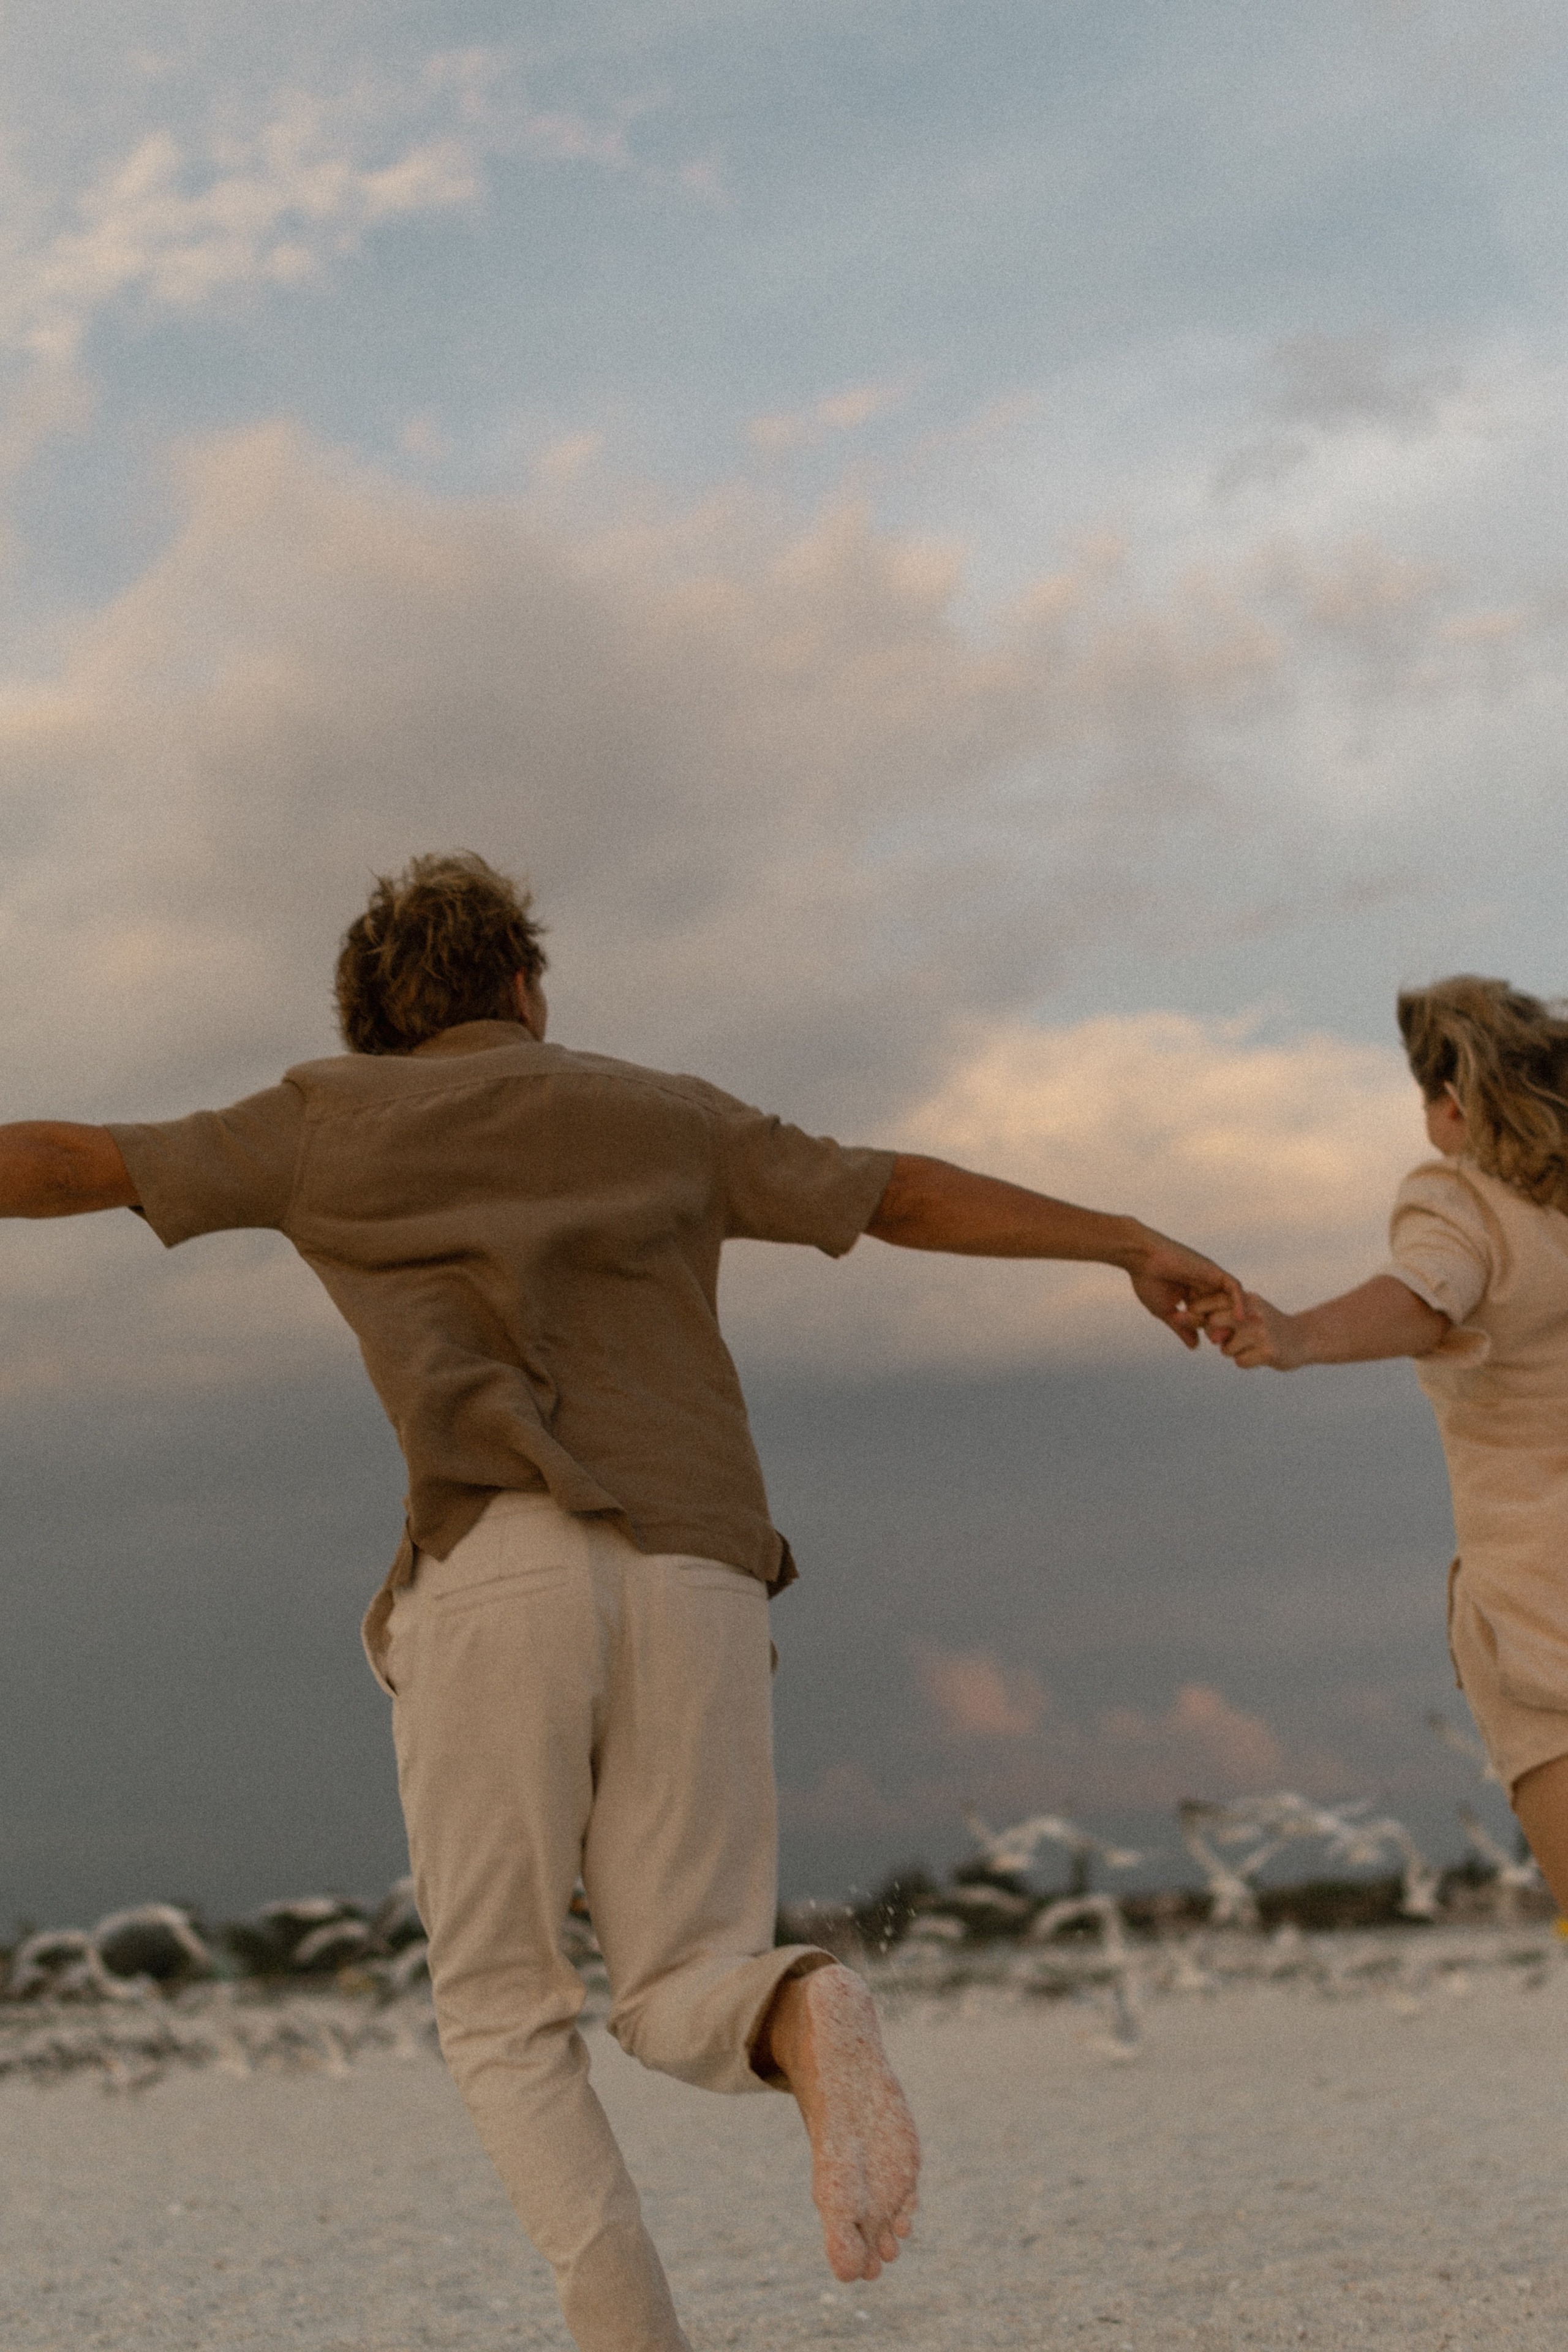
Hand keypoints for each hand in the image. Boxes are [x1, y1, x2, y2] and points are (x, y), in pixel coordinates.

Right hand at [1125, 1233, 1243, 1351]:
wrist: (1142, 1258)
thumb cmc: (1149, 1282)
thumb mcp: (1166, 1312)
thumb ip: (1182, 1328)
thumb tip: (1195, 1347)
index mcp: (1192, 1296)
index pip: (1209, 1316)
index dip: (1212, 1329)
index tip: (1211, 1342)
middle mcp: (1204, 1287)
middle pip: (1222, 1310)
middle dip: (1222, 1326)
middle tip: (1217, 1340)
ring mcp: (1210, 1279)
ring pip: (1229, 1300)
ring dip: (1230, 1317)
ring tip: (1227, 1332)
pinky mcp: (1214, 1271)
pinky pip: (1234, 1287)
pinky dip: (1239, 1302)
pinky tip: (1239, 1318)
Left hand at [1201, 1288, 1304, 1370]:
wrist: (1303, 1338)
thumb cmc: (1266, 1325)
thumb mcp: (1247, 1311)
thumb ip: (1219, 1312)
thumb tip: (1182, 1318)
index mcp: (1248, 1299)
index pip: (1212, 1303)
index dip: (1197, 1312)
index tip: (1194, 1319)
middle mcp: (1254, 1313)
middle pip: (1213, 1323)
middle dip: (1213, 1335)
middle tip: (1223, 1338)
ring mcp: (1262, 1333)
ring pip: (1225, 1348)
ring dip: (1232, 1351)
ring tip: (1250, 1346)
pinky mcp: (1269, 1352)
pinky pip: (1240, 1361)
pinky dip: (1245, 1361)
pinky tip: (1259, 1355)